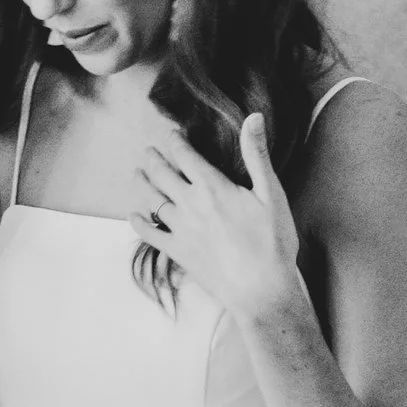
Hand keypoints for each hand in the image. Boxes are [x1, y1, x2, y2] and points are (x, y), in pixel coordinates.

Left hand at [135, 107, 304, 323]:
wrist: (261, 289)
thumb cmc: (272, 242)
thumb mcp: (271, 193)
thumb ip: (257, 154)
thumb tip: (253, 117)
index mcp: (212, 186)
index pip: (186, 155)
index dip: (176, 142)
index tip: (171, 134)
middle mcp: (190, 204)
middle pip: (163, 175)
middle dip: (154, 159)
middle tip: (147, 150)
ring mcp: (180, 229)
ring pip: (153, 200)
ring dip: (142, 184)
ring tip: (137, 174)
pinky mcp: (178, 252)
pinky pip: (150, 235)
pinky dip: (139, 224)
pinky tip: (133, 216)